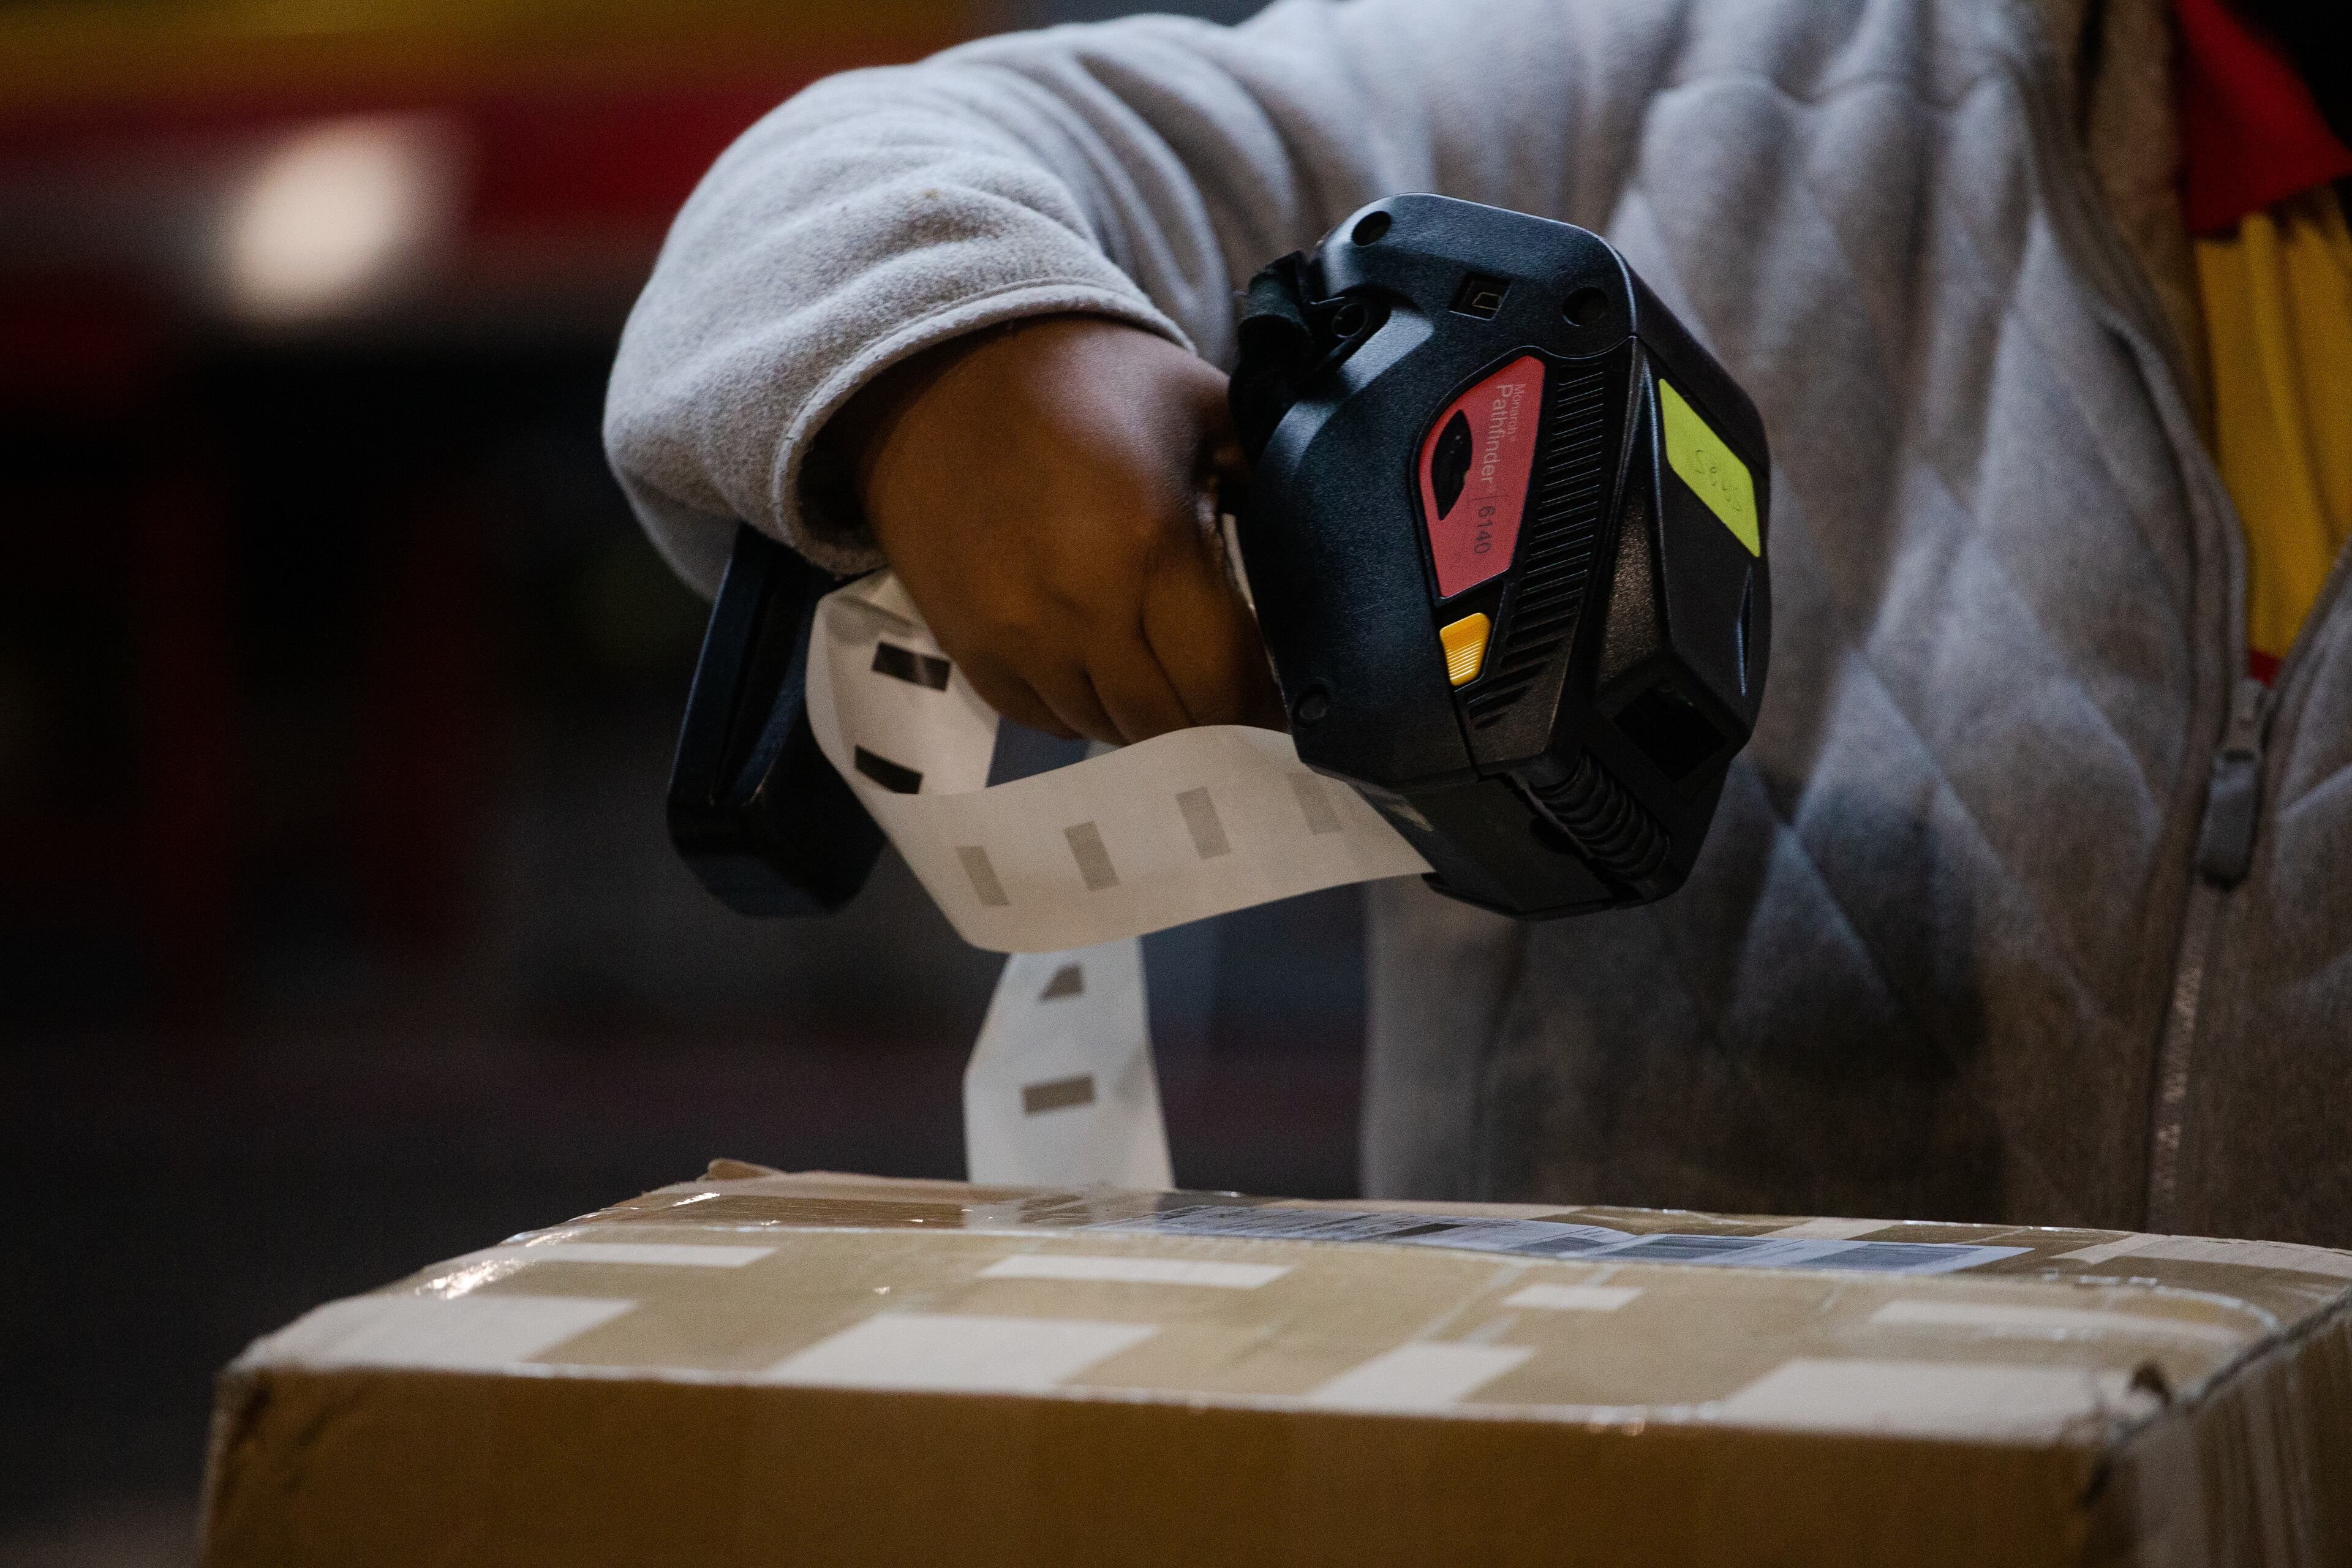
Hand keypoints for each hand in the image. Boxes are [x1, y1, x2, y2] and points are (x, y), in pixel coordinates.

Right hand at [822, 315, 1283, 743]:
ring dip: (1154, 721)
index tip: (1291, 708)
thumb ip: (1270, 478)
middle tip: (1242, 701)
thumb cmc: (1087, 380)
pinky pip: (1051, 722)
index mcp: (1150, 547)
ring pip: (1112, 733)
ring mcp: (1018, 641)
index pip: (1227, 682)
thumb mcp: (1202, 405)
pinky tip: (1111, 669)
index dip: (1267, 711)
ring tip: (1177, 679)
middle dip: (1217, 724)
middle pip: (1172, 727)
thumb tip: (1328, 551)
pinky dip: (1091, 710)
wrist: (937, 370)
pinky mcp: (973, 654)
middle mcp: (1079, 611)